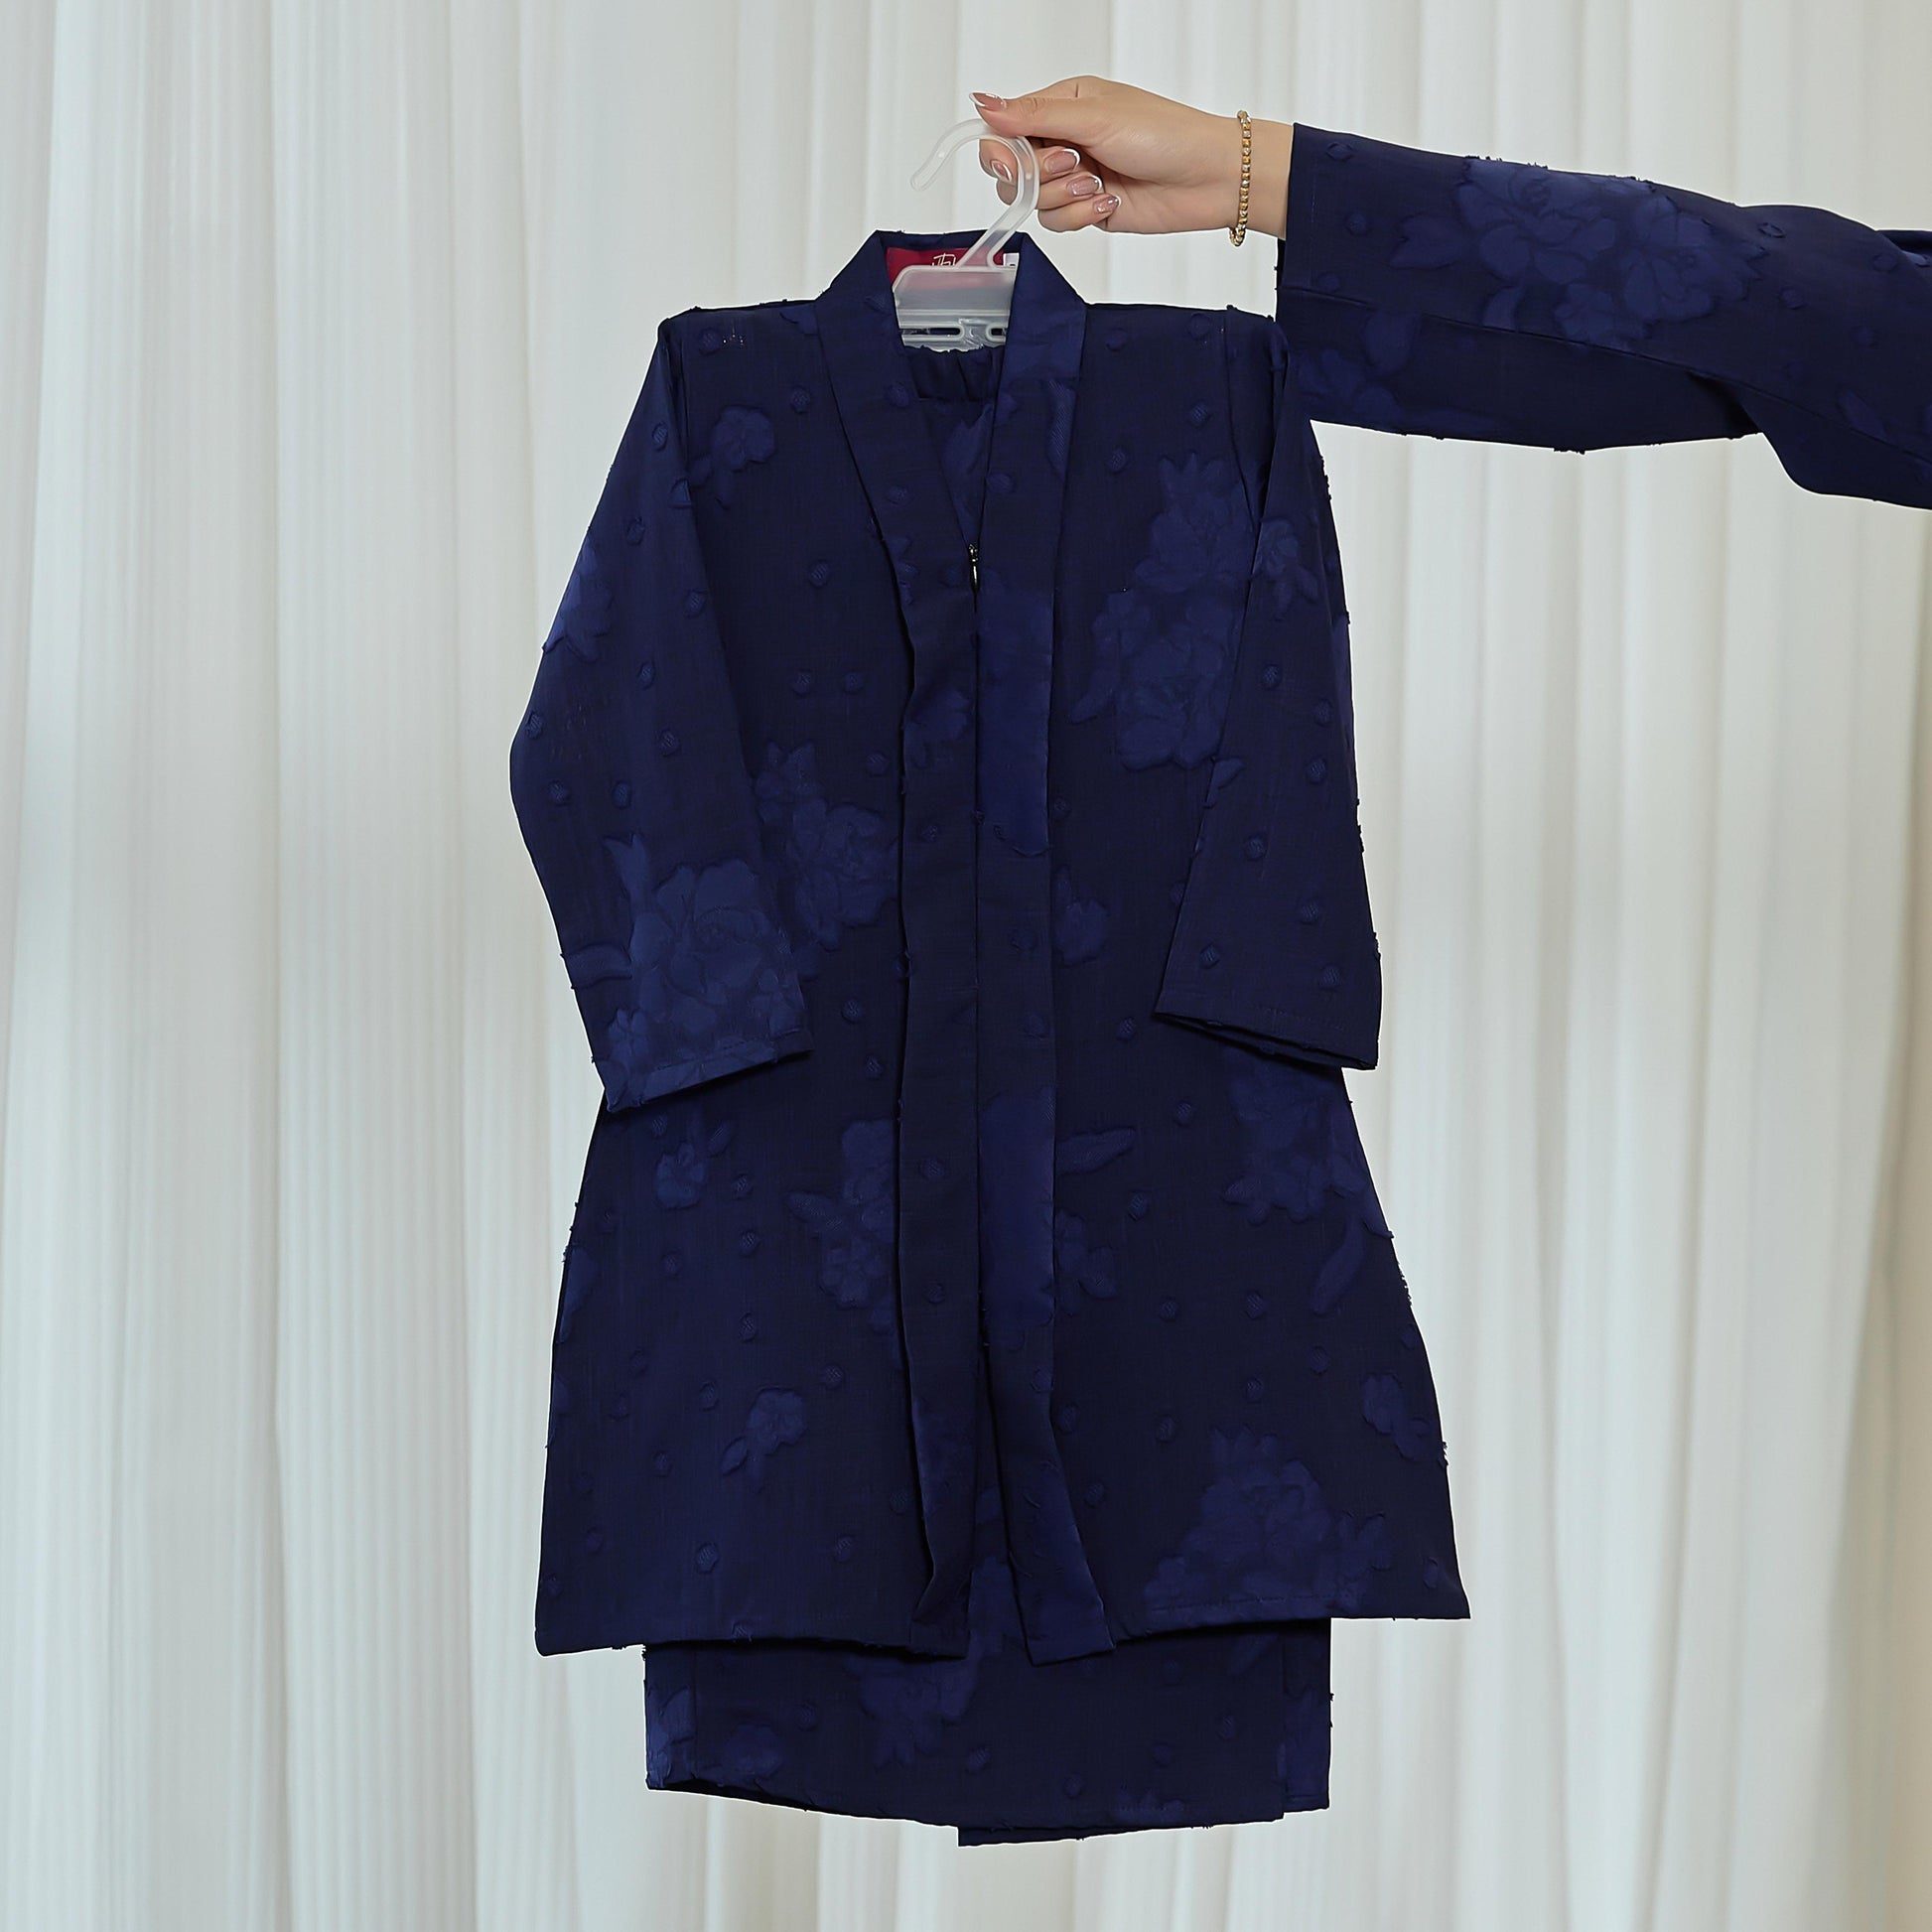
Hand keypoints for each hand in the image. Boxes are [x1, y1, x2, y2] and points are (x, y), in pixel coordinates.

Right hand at [968, 77, 1291, 239]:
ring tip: (1097, 183)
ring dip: (1064, 197)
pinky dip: (1080, 216)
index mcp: (1061, 106)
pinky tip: (1108, 201)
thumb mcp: (1094, 117)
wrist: (1207, 178)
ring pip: (1033, 202)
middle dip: (1037, 177)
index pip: (1004, 129)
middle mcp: (1064, 140)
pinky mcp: (1087, 210)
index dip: (1001, 151)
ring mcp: (1074, 178)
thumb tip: (984, 104)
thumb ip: (1034, 116)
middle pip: (1012, 172)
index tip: (1013, 165)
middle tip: (1071, 166)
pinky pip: (1058, 223)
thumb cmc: (1165, 134)